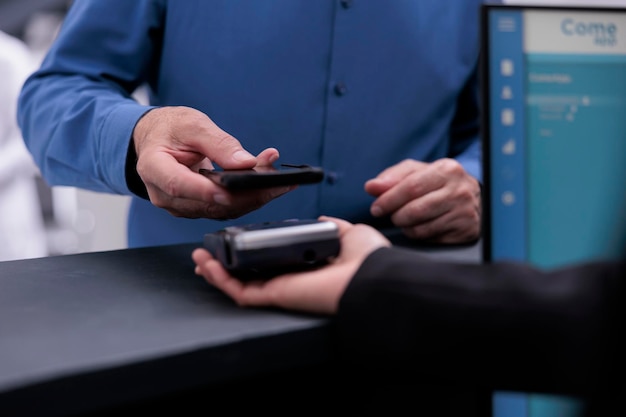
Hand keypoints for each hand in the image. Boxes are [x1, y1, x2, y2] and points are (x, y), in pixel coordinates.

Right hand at [132, 106, 293, 218]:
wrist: (158, 140)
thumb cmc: (170, 129)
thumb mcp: (193, 124)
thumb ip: (218, 143)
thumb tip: (245, 163)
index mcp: (154, 168)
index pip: (178, 185)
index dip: (206, 191)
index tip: (232, 190)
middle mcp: (165, 195)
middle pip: (208, 203)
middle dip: (245, 193)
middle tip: (273, 178)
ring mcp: (181, 206)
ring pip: (221, 209)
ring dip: (252, 196)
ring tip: (277, 179)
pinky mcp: (198, 209)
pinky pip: (224, 208)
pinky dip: (247, 198)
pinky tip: (266, 185)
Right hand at [192, 216, 391, 314]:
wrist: (374, 277)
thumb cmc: (368, 260)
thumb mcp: (349, 232)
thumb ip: (332, 225)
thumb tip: (322, 218)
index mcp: (306, 264)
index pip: (272, 259)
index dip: (251, 251)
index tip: (236, 239)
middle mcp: (291, 277)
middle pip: (249, 273)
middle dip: (226, 263)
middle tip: (208, 252)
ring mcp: (281, 288)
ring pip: (239, 283)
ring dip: (216, 271)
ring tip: (199, 257)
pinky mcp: (275, 295)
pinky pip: (241, 291)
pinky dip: (222, 280)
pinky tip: (207, 265)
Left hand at [365, 158, 480, 243]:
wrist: (474, 199)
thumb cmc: (438, 184)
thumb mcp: (417, 172)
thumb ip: (393, 177)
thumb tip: (371, 187)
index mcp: (447, 169)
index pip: (410, 186)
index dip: (388, 199)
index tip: (376, 208)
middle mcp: (459, 190)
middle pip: (414, 209)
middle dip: (395, 215)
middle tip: (390, 215)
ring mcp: (464, 212)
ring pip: (421, 227)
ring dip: (405, 226)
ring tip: (404, 219)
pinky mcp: (465, 231)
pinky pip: (430, 238)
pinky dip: (417, 234)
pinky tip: (419, 226)